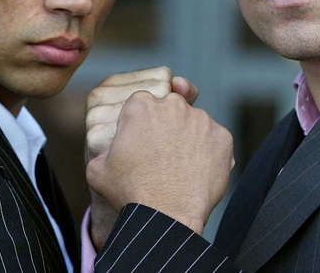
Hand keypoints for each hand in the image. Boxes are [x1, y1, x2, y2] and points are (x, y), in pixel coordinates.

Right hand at [85, 67, 197, 248]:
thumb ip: (102, 149)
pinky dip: (209, 153)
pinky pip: (215, 140)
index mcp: (141, 105)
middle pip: (171, 108)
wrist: (167, 216)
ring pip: (194, 123)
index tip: (141, 142)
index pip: (142, 104)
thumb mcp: (97, 169)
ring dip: (189, 139)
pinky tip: (197, 172)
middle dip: (167, 126)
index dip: (141, 123)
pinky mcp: (222, 136)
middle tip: (161, 154)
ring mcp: (201, 119)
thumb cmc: (130, 192)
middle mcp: (173, 105)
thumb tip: (109, 150)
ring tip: (179, 168)